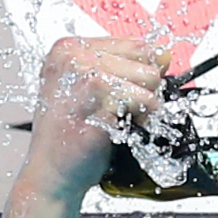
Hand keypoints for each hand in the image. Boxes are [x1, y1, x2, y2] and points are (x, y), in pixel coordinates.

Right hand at [19, 37, 169, 200]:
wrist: (52, 172)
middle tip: (119, 112)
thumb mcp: (98, 93)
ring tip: (118, 121)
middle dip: (145, 90)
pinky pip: (145, 101)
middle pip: (147, 59)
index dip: (142, 74)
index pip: (137, 45)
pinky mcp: (96, 97)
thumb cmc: (72, 136)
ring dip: (145, 107)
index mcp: (69, 48)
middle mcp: (73, 55)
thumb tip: (165, 54)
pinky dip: (143, 121)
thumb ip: (131, 70)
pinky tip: (120, 130)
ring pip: (150, 79)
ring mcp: (82, 74)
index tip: (121, 95)